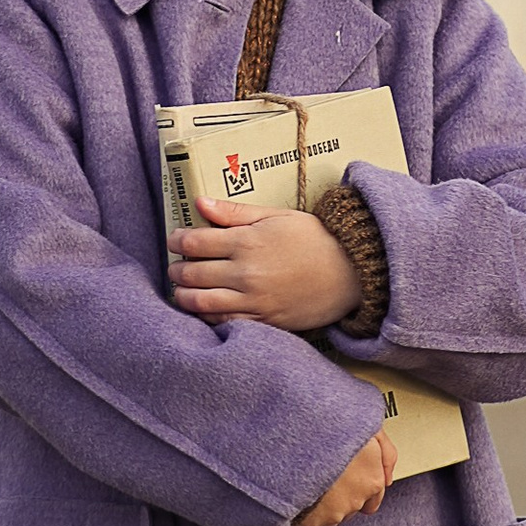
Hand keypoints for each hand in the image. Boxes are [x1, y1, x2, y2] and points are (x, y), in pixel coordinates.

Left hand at [171, 195, 359, 331]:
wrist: (351, 273)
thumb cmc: (316, 240)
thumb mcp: (276, 216)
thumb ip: (236, 212)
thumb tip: (200, 202)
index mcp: (247, 242)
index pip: (195, 242)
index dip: (177, 240)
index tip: (174, 239)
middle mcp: (246, 273)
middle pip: (192, 273)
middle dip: (176, 268)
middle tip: (174, 265)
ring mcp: (253, 301)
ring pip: (200, 302)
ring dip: (184, 295)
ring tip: (181, 289)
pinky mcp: (263, 321)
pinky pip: (224, 323)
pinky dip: (206, 316)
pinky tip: (204, 308)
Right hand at [295, 431, 394, 525]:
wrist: (299, 438)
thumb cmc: (332, 430)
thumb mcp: (371, 430)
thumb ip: (387, 455)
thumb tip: (387, 480)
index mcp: (373, 481)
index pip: (372, 501)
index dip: (358, 489)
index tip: (346, 482)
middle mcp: (356, 501)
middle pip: (350, 508)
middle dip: (340, 496)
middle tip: (326, 477)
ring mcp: (333, 513)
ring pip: (330, 518)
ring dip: (323, 506)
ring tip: (310, 484)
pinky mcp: (310, 521)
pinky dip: (304, 517)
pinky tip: (299, 498)